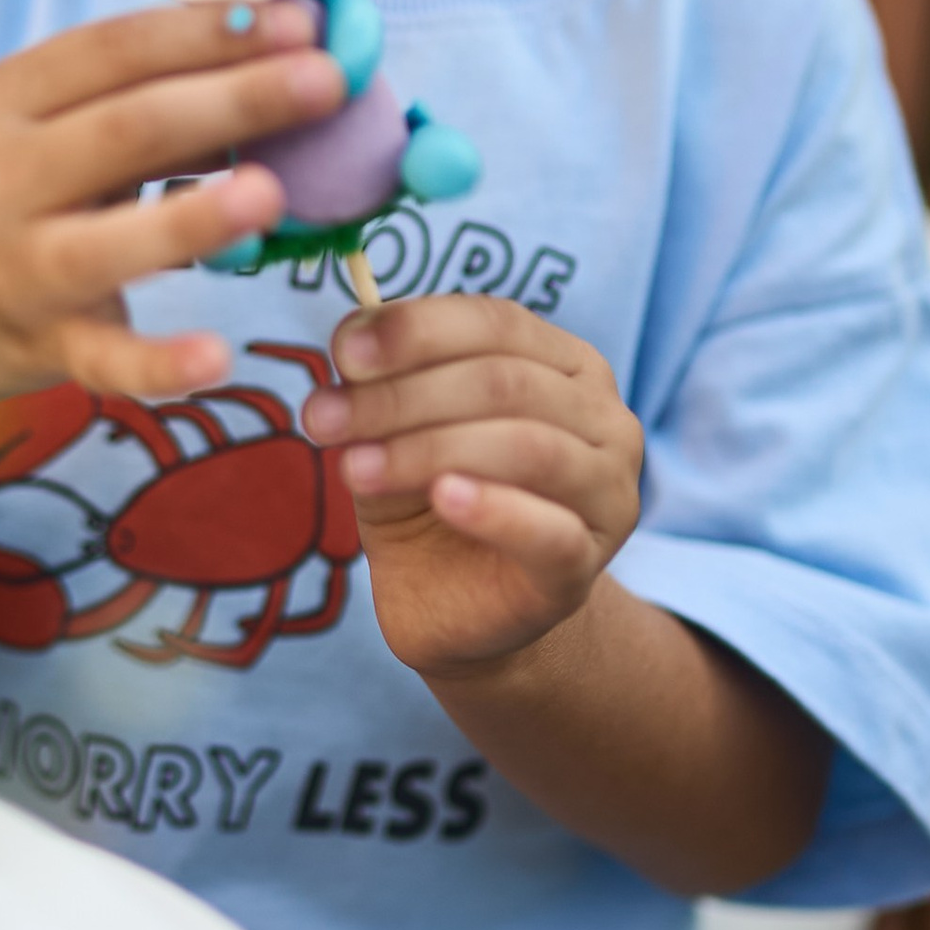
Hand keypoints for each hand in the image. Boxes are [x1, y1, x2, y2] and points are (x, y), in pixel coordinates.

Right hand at [0, 0, 344, 405]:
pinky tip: (217, 357)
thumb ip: (138, 94)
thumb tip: (279, 49)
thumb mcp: (45, 128)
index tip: (301, 18)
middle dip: (234, 99)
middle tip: (329, 81)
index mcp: (0, 100)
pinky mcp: (38, 347)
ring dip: (191, 218)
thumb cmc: (12, 195)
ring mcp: (13, 270)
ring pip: (105, 245)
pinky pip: (103, 360)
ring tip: (274, 193)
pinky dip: (159, 363)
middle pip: (125, 131)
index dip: (207, 31)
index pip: (112, 49)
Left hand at [302, 296, 641, 676]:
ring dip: (428, 450)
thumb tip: (353, 342)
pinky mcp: (584, 567)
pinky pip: (550, 532)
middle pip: (505, 382)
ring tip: (354, 467)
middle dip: (402, 396)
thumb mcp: (394, 432)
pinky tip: (443, 499)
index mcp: (564, 363)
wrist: (456, 607)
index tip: (344, 351)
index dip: (417, 329)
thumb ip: (383, 386)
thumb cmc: (430, 500)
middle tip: (323, 419)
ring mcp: (606, 493)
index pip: (496, 322)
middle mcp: (602, 417)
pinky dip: (495, 509)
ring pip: (529, 447)